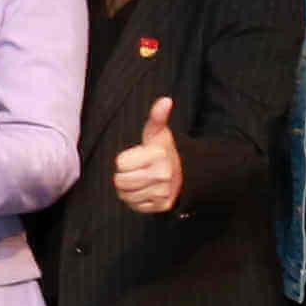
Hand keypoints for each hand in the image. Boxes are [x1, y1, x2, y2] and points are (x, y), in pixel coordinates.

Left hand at [108, 93, 182, 215]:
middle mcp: (161, 176)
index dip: (124, 160)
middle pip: (121, 181)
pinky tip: (144, 190)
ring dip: (128, 189)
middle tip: (135, 170)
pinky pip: (135, 206)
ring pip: (126, 195)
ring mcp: (162, 192)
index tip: (135, 157)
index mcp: (157, 156)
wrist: (184, 174)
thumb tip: (166, 100)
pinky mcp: (161, 206)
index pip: (121, 164)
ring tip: (139, 179)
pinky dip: (135, 200)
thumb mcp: (157, 133)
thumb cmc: (163, 150)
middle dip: (123, 175)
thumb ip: (157, 117)